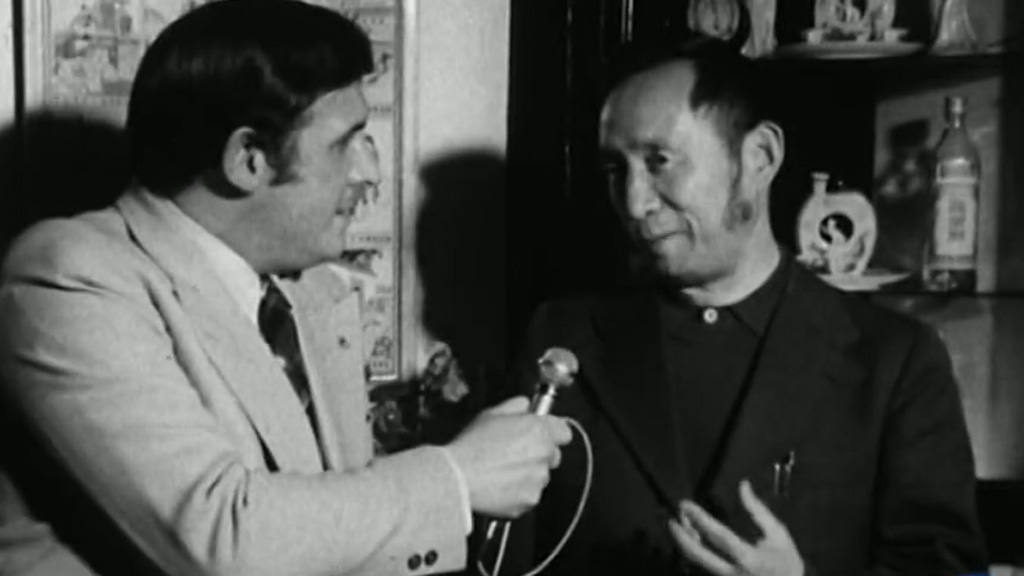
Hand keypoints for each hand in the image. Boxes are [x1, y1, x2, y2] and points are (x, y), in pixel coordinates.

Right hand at [446, 396, 571, 518]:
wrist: (457, 478)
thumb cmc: (472, 445)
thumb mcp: (491, 414)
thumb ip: (515, 406)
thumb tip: (525, 405)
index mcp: (538, 430)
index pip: (564, 431)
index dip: (552, 432)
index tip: (540, 433)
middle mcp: (544, 455)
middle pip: (554, 454)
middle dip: (540, 454)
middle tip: (516, 453)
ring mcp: (538, 480)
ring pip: (542, 475)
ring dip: (530, 474)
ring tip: (503, 471)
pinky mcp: (530, 501)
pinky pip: (530, 495)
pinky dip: (520, 492)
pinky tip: (501, 486)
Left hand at [668, 480, 803, 575]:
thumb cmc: (787, 565)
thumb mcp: (779, 535)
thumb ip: (758, 511)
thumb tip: (743, 486)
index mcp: (748, 558)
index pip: (717, 536)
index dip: (699, 519)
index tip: (685, 504)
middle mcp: (732, 573)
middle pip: (698, 555)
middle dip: (681, 536)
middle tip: (672, 519)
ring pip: (697, 563)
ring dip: (687, 543)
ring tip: (680, 526)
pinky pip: (704, 568)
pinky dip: (696, 552)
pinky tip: (693, 540)